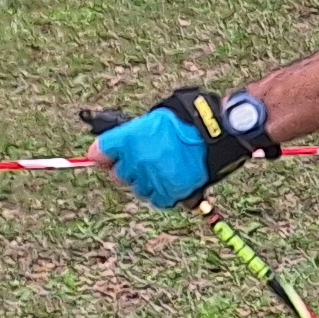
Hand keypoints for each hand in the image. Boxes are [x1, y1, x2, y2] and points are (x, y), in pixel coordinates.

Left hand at [80, 89, 252, 209]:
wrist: (219, 130)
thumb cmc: (187, 121)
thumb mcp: (153, 119)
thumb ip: (129, 135)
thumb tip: (103, 153)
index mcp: (129, 138)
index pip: (99, 153)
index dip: (102, 156)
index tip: (106, 158)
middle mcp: (137, 159)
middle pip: (118, 174)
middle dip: (129, 169)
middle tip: (145, 161)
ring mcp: (154, 177)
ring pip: (139, 188)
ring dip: (148, 181)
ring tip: (164, 169)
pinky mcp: (171, 190)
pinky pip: (158, 198)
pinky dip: (164, 192)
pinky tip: (172, 181)